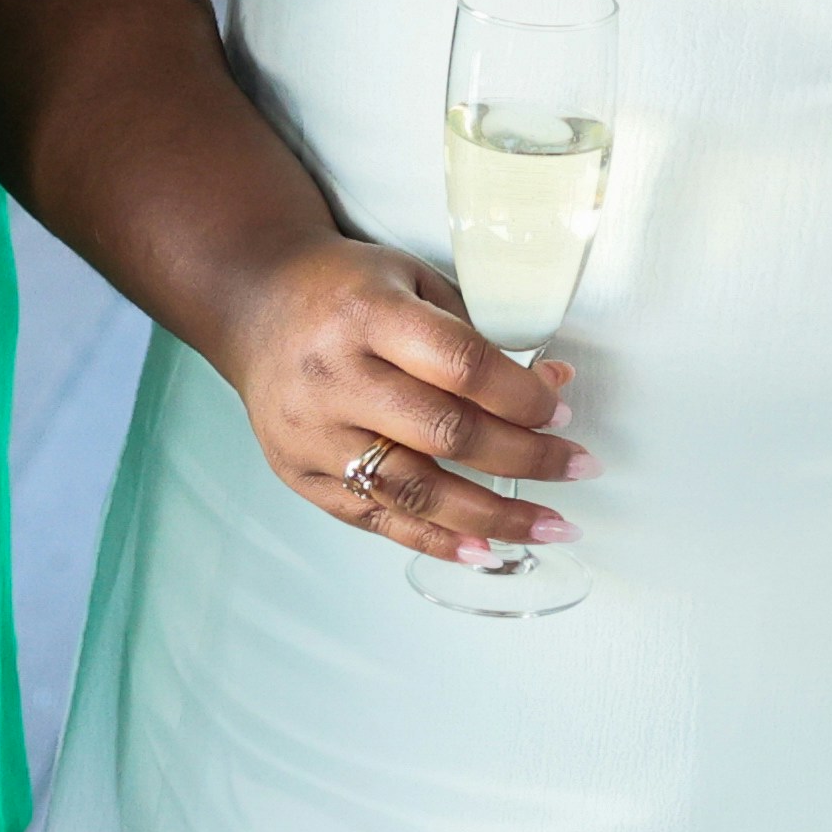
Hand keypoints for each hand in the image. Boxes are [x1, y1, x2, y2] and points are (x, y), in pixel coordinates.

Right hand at [209, 234, 588, 567]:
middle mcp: (334, 377)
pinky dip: (438, 540)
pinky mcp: (300, 474)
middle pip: (445, 434)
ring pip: (415, 491)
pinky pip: (378, 519)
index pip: (461, 366)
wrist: (254, 303)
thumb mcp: (411, 280)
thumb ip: (476, 334)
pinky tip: (486, 550)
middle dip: (526, 458)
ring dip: (494, 517)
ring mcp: (312, 433)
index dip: (522, 395)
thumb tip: (553, 386)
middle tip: (578, 465)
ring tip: (550, 525)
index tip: (562, 410)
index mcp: (366, 314)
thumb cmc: (345, 288)